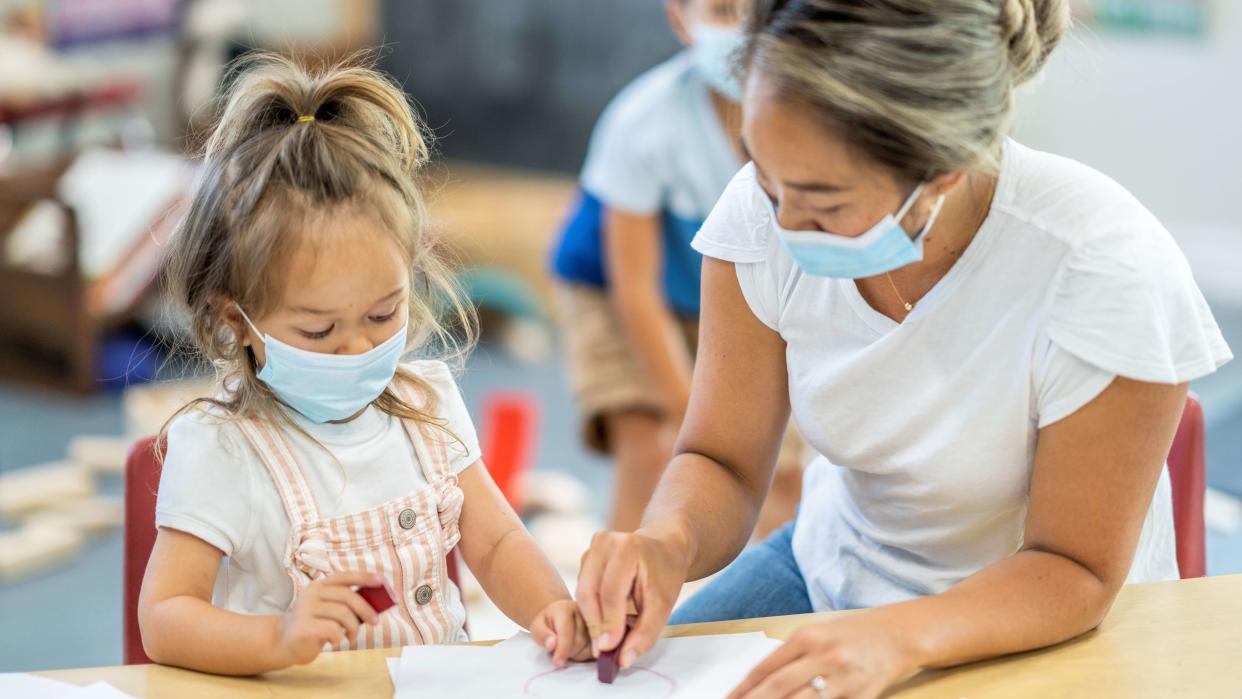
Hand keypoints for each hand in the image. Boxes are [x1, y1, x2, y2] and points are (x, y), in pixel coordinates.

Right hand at [275, 571, 381, 665]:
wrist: (284, 643)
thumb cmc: (313, 626)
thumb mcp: (329, 611)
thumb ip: (346, 605)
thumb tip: (375, 605)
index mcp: (319, 586)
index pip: (344, 576)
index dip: (364, 577)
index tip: (381, 581)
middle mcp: (312, 593)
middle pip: (348, 597)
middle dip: (366, 610)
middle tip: (375, 622)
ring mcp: (305, 609)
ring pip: (343, 614)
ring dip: (353, 628)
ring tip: (351, 637)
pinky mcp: (303, 626)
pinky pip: (333, 630)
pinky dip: (339, 637)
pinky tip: (334, 641)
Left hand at [529, 599, 592, 667]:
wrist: (558, 616)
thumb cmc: (548, 623)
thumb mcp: (537, 627)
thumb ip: (542, 635)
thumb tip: (552, 644)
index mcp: (565, 608)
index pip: (566, 632)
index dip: (562, 649)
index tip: (557, 662)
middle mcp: (583, 612)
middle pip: (580, 640)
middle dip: (568, 652)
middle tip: (558, 652)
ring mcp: (595, 621)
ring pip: (590, 646)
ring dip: (577, 654)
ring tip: (567, 648)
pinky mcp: (601, 631)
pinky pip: (596, 649)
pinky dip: (586, 654)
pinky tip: (578, 649)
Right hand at [575, 528, 690, 669]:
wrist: (664, 547)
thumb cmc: (665, 573)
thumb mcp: (663, 604)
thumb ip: (645, 633)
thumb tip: (623, 660)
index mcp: (626, 548)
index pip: (610, 593)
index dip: (608, 624)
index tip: (608, 649)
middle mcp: (604, 542)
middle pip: (589, 593)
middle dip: (595, 624)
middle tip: (603, 649)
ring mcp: (593, 547)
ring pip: (582, 592)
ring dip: (592, 618)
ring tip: (607, 635)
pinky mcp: (587, 556)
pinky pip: (582, 588)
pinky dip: (591, 607)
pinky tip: (606, 617)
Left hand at [728, 611, 918, 698]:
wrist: (898, 634)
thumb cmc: (852, 634)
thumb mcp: (817, 634)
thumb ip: (790, 656)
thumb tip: (757, 683)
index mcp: (808, 637)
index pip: (767, 668)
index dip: (744, 689)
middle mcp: (824, 656)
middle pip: (779, 687)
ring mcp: (844, 679)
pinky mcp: (863, 696)